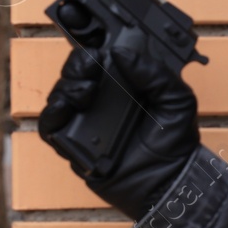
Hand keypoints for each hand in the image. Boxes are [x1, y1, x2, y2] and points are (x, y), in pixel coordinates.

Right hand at [40, 28, 200, 219]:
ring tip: (85, 92)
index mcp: (125, 87)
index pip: (99, 60)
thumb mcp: (176, 98)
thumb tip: (121, 52)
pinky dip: (52, 114)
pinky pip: (51, 128)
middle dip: (78, 65)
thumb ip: (154, 72)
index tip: (95, 44)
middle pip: (74, 74)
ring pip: (59, 96)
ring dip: (67, 87)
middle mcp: (102, 103)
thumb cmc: (176, 143)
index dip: (91, 49)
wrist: (169, 183)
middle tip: (91, 68)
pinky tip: (65, 108)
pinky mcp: (73, 146)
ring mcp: (86, 124)